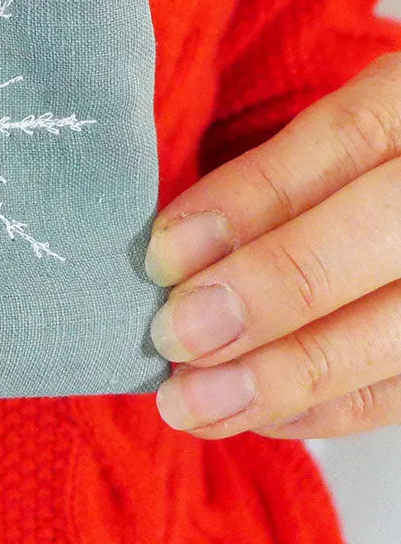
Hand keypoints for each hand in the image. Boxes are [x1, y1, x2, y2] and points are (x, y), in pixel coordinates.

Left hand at [144, 51, 400, 437]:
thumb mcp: (334, 128)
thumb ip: (276, 172)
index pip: (345, 140)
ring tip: (196, 403)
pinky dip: (332, 408)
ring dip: (288, 377)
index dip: (250, 200)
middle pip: (379, 237)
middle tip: (175, 337)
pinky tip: (257, 415)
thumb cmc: (364, 158)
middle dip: (267, 295)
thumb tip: (176, 251)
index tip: (164, 254)